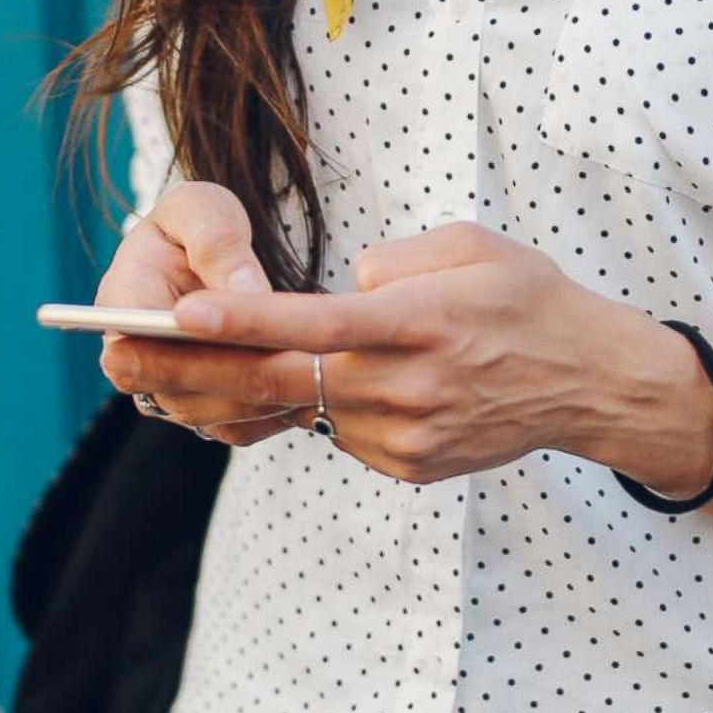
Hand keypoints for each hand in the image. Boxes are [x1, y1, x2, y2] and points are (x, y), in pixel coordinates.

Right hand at [95, 181, 300, 440]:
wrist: (215, 248)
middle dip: (236, 377)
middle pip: (177, 391)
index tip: (241, 337)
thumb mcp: (204, 211)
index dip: (184, 353)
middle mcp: (139, 356)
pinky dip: (274, 411)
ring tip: (313, 375)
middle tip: (294, 358)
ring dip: (260, 399)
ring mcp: (171, 387)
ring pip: (210, 414)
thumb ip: (218, 245)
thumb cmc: (201, 222)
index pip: (133, 346)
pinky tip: (316, 391)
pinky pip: (238, 424)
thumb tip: (246, 294)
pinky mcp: (208, 406)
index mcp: (122, 301)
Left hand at [100, 221, 712, 487]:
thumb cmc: (531, 299)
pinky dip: (320, 406)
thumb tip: (342, 287)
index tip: (180, 313)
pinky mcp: (410, 466)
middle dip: (191, 370)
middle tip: (120, 357)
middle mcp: (410, 386)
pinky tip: (324, 384)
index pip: (316, 324)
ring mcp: (409, 436)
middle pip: (283, 382)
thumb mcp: (475, 246)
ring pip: (306, 408)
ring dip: (250, 387)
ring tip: (183, 365)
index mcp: (423, 321)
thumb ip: (399, 260)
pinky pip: (341, 431)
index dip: (243, 321)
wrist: (591, 384)